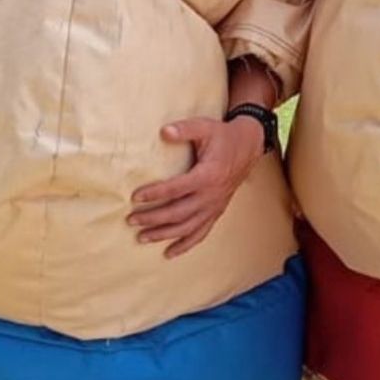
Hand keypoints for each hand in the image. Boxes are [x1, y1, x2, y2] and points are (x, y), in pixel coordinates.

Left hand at [129, 115, 264, 258]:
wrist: (248, 147)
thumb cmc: (223, 136)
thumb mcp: (205, 126)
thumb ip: (184, 129)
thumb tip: (164, 132)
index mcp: (208, 174)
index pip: (177, 188)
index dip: (155, 193)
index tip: (135, 197)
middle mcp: (211, 195)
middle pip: (178, 212)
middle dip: (153, 219)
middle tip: (131, 220)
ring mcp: (214, 206)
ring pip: (187, 227)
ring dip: (164, 235)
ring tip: (142, 238)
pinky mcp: (216, 212)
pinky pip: (201, 233)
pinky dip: (185, 245)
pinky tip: (169, 253)